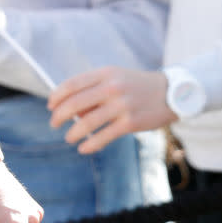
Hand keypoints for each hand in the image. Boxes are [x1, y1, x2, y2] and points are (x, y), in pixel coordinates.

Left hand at [47, 66, 173, 153]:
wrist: (171, 92)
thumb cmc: (137, 85)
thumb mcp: (115, 77)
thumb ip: (94, 89)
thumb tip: (72, 110)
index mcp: (105, 74)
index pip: (72, 84)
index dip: (57, 96)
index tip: (50, 106)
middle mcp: (112, 87)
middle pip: (75, 103)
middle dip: (59, 115)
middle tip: (53, 124)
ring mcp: (121, 105)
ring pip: (87, 122)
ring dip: (73, 133)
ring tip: (68, 138)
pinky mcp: (131, 122)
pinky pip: (104, 136)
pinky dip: (90, 144)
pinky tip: (84, 148)